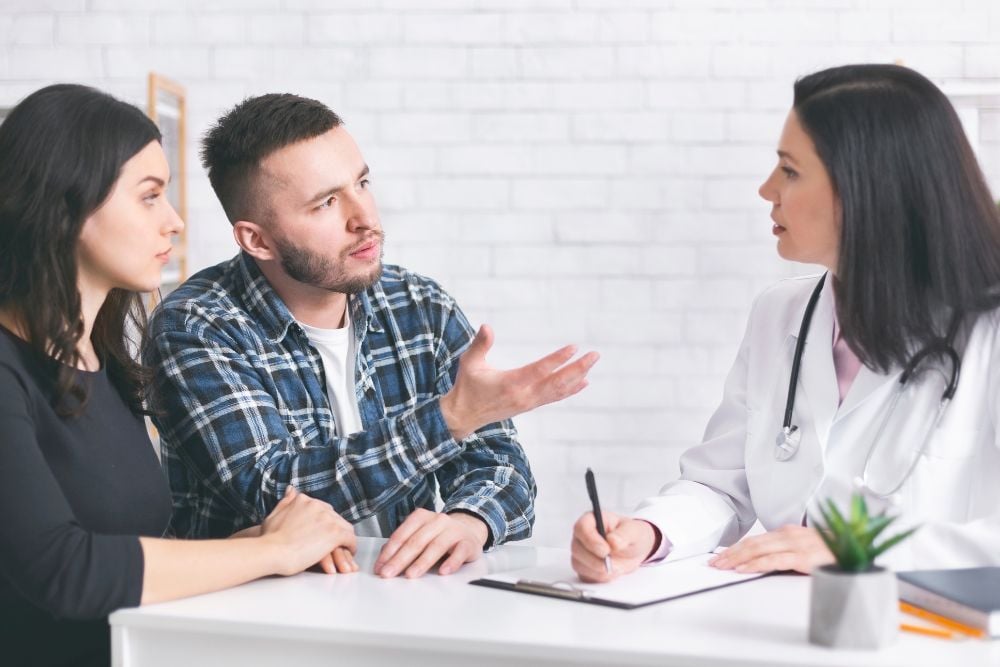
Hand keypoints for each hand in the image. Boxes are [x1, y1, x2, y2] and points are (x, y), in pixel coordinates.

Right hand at [260, 486, 358, 575]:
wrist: (271, 551)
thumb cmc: (269, 538)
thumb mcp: (275, 514)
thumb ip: (286, 502)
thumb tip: (291, 489)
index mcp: (305, 500)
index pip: (323, 509)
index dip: (324, 523)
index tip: (323, 532)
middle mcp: (318, 506)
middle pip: (335, 518)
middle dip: (335, 530)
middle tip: (333, 543)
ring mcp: (328, 519)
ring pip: (344, 527)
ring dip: (344, 538)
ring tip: (342, 548)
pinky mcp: (335, 534)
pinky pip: (350, 539)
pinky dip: (351, 546)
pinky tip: (348, 552)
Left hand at [373, 509, 487, 577]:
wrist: (469, 530)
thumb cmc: (439, 535)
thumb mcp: (419, 535)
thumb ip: (402, 545)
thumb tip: (383, 560)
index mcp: (421, 517)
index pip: (402, 535)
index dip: (389, 552)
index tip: (380, 567)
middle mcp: (437, 521)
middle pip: (416, 541)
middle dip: (400, 559)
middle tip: (389, 573)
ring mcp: (453, 531)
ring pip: (436, 546)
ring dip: (422, 562)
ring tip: (411, 575)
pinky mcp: (468, 542)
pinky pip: (459, 552)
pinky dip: (451, 562)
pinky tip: (443, 571)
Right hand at [440, 325, 599, 439]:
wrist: (463, 416)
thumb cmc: (467, 386)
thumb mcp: (469, 363)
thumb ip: (480, 344)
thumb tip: (486, 326)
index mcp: (511, 383)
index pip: (540, 370)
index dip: (558, 359)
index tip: (574, 347)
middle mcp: (524, 395)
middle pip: (557, 382)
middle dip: (577, 368)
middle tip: (595, 355)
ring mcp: (528, 402)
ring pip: (558, 390)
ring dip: (577, 377)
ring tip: (592, 363)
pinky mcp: (529, 406)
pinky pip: (554, 397)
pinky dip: (570, 390)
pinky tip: (583, 382)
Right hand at [571, 511, 657, 582]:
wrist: (633, 551)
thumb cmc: (630, 535)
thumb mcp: (633, 531)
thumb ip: (624, 534)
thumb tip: (612, 540)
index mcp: (592, 520)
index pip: (581, 528)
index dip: (591, 540)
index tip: (606, 551)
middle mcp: (582, 536)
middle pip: (577, 548)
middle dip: (595, 560)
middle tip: (612, 565)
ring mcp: (581, 552)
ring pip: (578, 564)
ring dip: (598, 571)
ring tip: (617, 568)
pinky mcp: (583, 567)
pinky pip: (584, 575)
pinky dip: (599, 578)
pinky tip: (611, 573)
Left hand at [708, 525, 833, 573]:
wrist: (858, 551)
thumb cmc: (832, 553)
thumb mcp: (804, 548)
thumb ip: (785, 550)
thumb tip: (763, 560)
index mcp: (788, 532)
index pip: (755, 540)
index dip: (735, 548)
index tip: (720, 556)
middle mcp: (789, 535)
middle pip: (752, 544)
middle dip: (730, 553)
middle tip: (714, 563)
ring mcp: (796, 546)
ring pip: (758, 550)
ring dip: (736, 559)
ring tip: (722, 566)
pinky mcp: (803, 558)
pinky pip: (774, 560)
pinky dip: (756, 564)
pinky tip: (743, 569)